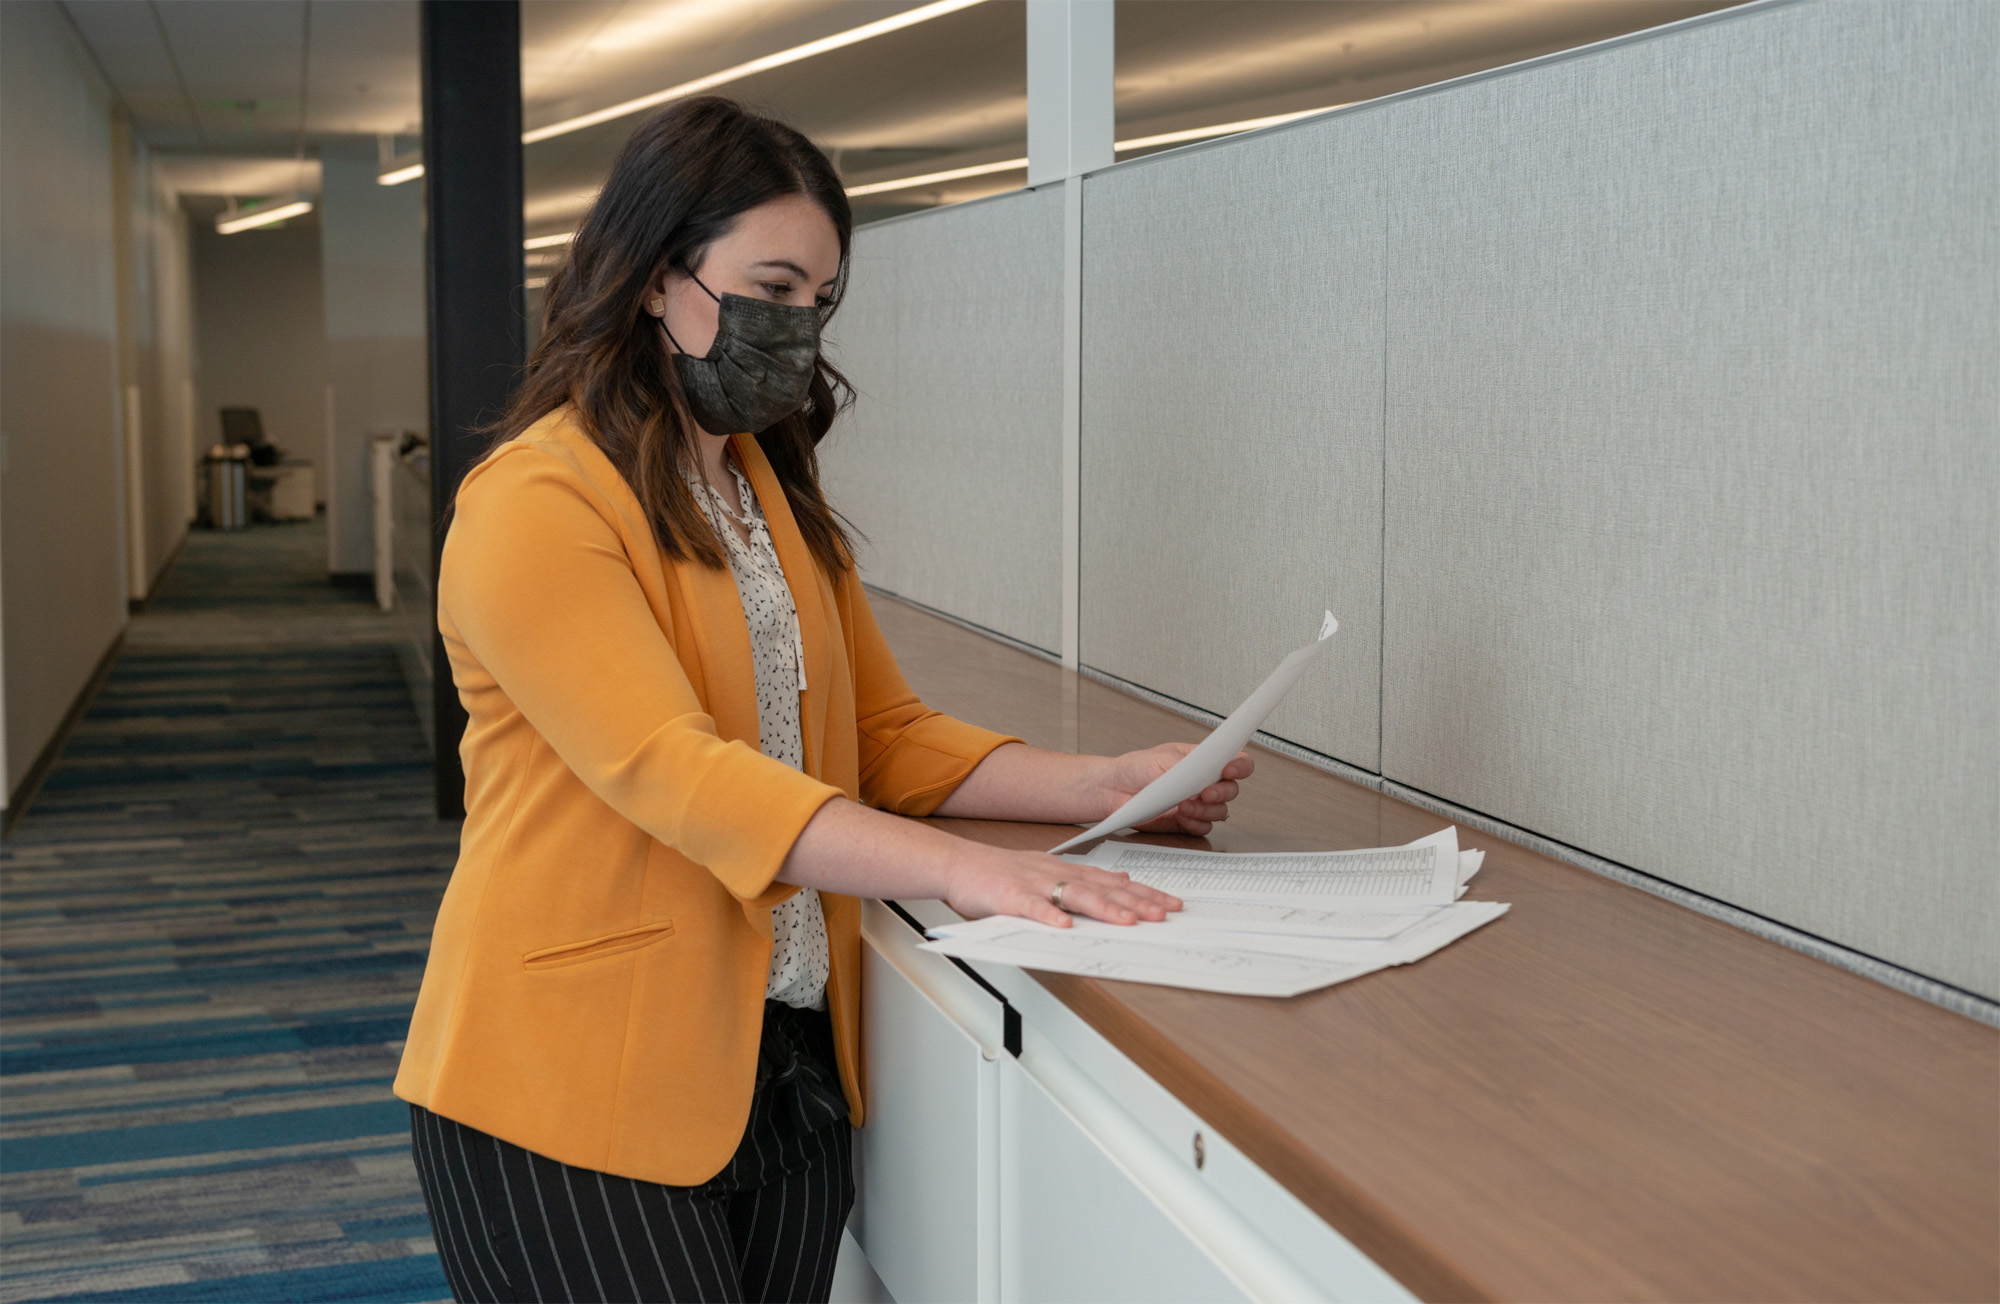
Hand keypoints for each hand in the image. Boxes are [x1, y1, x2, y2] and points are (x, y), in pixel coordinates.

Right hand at [941, 844, 1181, 928]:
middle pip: (1102, 888)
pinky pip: (1030, 907)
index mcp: (1067, 870)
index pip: (1114, 882)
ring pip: (1074, 895)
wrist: (958, 863)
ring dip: (1103, 908)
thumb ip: (1084, 877)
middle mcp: (1055, 873)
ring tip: (1128, 921)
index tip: (1172, 904)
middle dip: (1135, 902)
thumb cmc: (1002, 872)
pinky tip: (1064, 926)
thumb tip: (1120, 878)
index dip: (1145, 893)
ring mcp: (1033, 884)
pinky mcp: (1008, 896)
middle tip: (1164, 914)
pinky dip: (1047, 915)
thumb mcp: (1049, 869)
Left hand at [1098, 743, 1254, 837]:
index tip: (1230, 769)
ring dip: (1204, 810)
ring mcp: (1198, 803)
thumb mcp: (1161, 758)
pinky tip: (1180, 816)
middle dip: (1221, 793)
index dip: (1240, 766)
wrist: (1115, 789)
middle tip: (1205, 793)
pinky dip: (1195, 823)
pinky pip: (1203, 827)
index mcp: (1203, 761)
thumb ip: (1186, 765)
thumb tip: (1204, 773)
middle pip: (1231, 790)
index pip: (1235, 761)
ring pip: (1219, 812)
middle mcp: (1204, 783)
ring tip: (1183, 805)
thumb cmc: (1137, 768)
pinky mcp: (1187, 822)